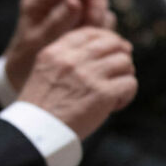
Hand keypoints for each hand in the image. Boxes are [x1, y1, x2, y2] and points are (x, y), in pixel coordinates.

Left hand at [4, 0, 114, 91]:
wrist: (25, 73)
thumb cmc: (27, 57)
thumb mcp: (39, 41)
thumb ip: (57, 21)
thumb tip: (74, 0)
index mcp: (37, 1)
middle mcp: (54, 1)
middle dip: (94, 4)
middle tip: (95, 24)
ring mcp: (69, 10)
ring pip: (95, 3)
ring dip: (99, 17)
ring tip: (92, 36)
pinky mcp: (81, 20)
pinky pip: (98, 16)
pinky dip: (101, 25)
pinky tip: (97, 40)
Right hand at [17, 27, 136, 138]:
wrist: (35, 132)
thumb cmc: (41, 106)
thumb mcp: (44, 71)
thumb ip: (67, 57)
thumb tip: (107, 47)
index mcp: (55, 52)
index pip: (90, 32)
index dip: (106, 39)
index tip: (110, 52)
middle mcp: (72, 60)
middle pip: (113, 43)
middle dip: (120, 55)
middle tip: (118, 71)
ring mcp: (89, 75)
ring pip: (125, 62)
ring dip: (124, 76)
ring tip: (113, 92)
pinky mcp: (103, 94)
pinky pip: (130, 83)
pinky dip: (126, 95)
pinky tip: (114, 105)